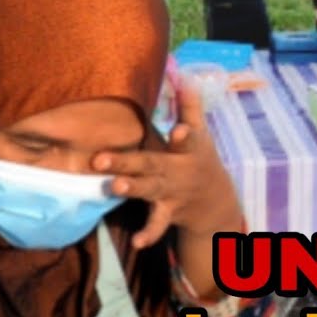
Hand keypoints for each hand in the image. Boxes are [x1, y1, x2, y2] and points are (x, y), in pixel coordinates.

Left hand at [91, 78, 243, 249]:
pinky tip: (137, 242)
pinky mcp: (167, 212)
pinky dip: (149, 233)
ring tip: (113, 187)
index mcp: (189, 149)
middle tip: (100, 159)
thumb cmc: (199, 157)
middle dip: (128, 162)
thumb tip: (183, 73)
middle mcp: (179, 171)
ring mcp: (172, 193)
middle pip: (152, 164)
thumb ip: (190, 105)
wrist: (215, 202)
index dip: (185, 134)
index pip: (189, 138)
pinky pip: (157, 224)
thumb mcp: (201, 132)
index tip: (179, 130)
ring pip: (149, 191)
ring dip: (131, 189)